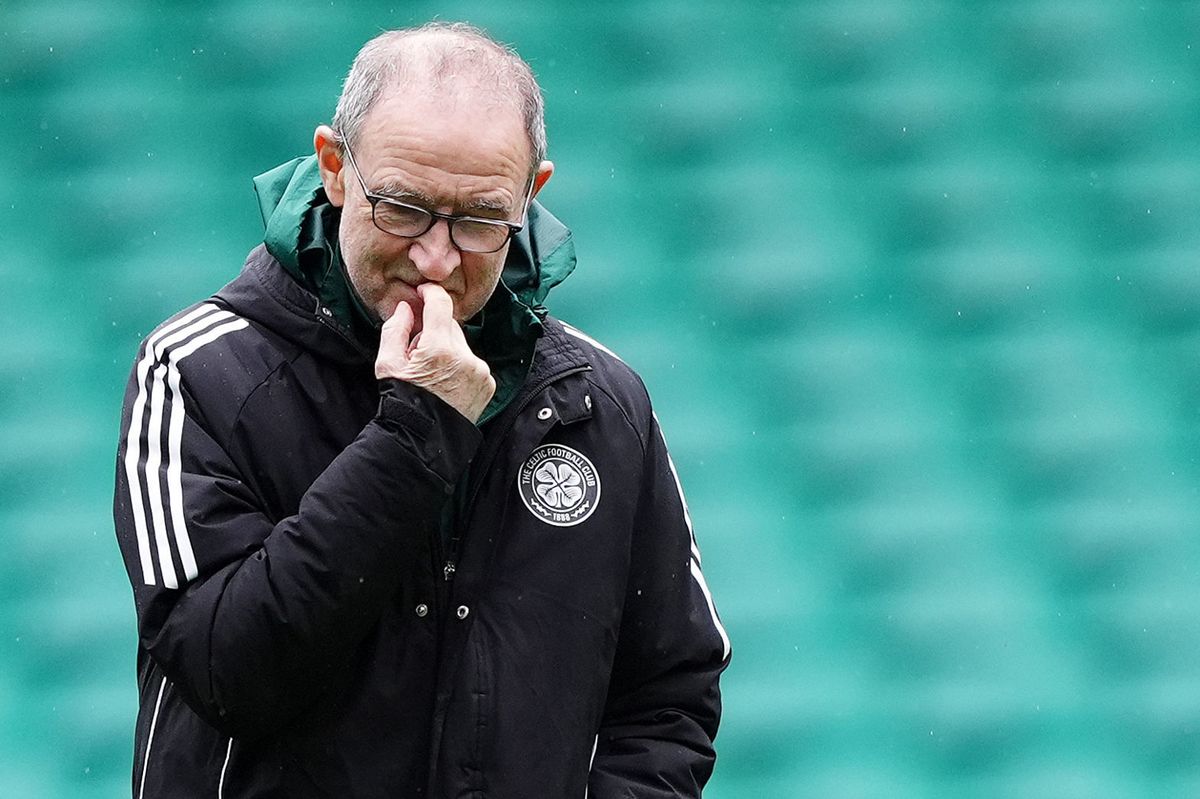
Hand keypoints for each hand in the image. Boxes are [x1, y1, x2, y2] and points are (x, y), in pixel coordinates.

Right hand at [376, 284, 495, 422]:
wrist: (424, 437)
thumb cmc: (403, 400)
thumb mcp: (388, 364)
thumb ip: (395, 329)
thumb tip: (407, 306)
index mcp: (439, 348)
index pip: (441, 304)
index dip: (431, 293)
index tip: (424, 292)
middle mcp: (465, 356)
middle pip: (450, 326)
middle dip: (434, 332)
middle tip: (420, 353)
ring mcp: (480, 370)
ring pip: (462, 344)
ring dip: (448, 349)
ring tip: (434, 373)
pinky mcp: (488, 382)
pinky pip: (473, 362)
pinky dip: (461, 365)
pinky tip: (448, 382)